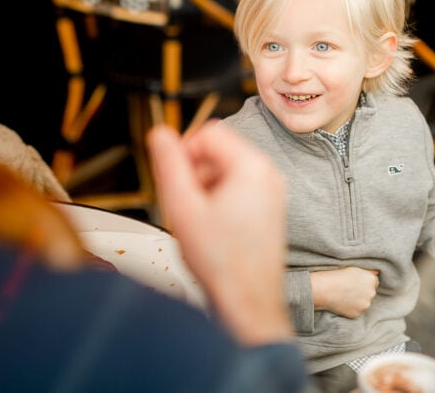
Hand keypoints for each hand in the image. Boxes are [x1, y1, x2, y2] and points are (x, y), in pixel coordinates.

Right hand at [147, 121, 292, 345]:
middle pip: (220, 150)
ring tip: (197, 220)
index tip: (173, 179)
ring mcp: (274, 191)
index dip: (184, 151)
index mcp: (252, 167)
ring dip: (206, 186)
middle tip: (183, 204)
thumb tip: (160, 133)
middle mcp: (269, 174)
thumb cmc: (220, 262)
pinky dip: (220, 198)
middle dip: (195, 171)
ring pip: (228, 169)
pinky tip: (212, 227)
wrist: (248, 302)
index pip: (210, 132)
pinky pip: (240, 186)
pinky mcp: (271, 207)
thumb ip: (169, 164)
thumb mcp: (183, 207)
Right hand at [311, 266, 378, 317]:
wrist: (325, 289)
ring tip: (344, 296)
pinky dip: (351, 308)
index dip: (364, 282)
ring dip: (357, 301)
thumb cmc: (337, 275)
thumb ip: (367, 272)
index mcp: (371, 280)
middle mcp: (371, 293)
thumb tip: (376, 273)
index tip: (355, 282)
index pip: (373, 282)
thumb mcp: (354, 268)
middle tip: (349, 289)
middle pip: (370, 293)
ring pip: (363, 303)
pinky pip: (356, 311)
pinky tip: (342, 302)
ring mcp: (364, 305)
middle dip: (362, 292)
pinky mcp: (357, 314)